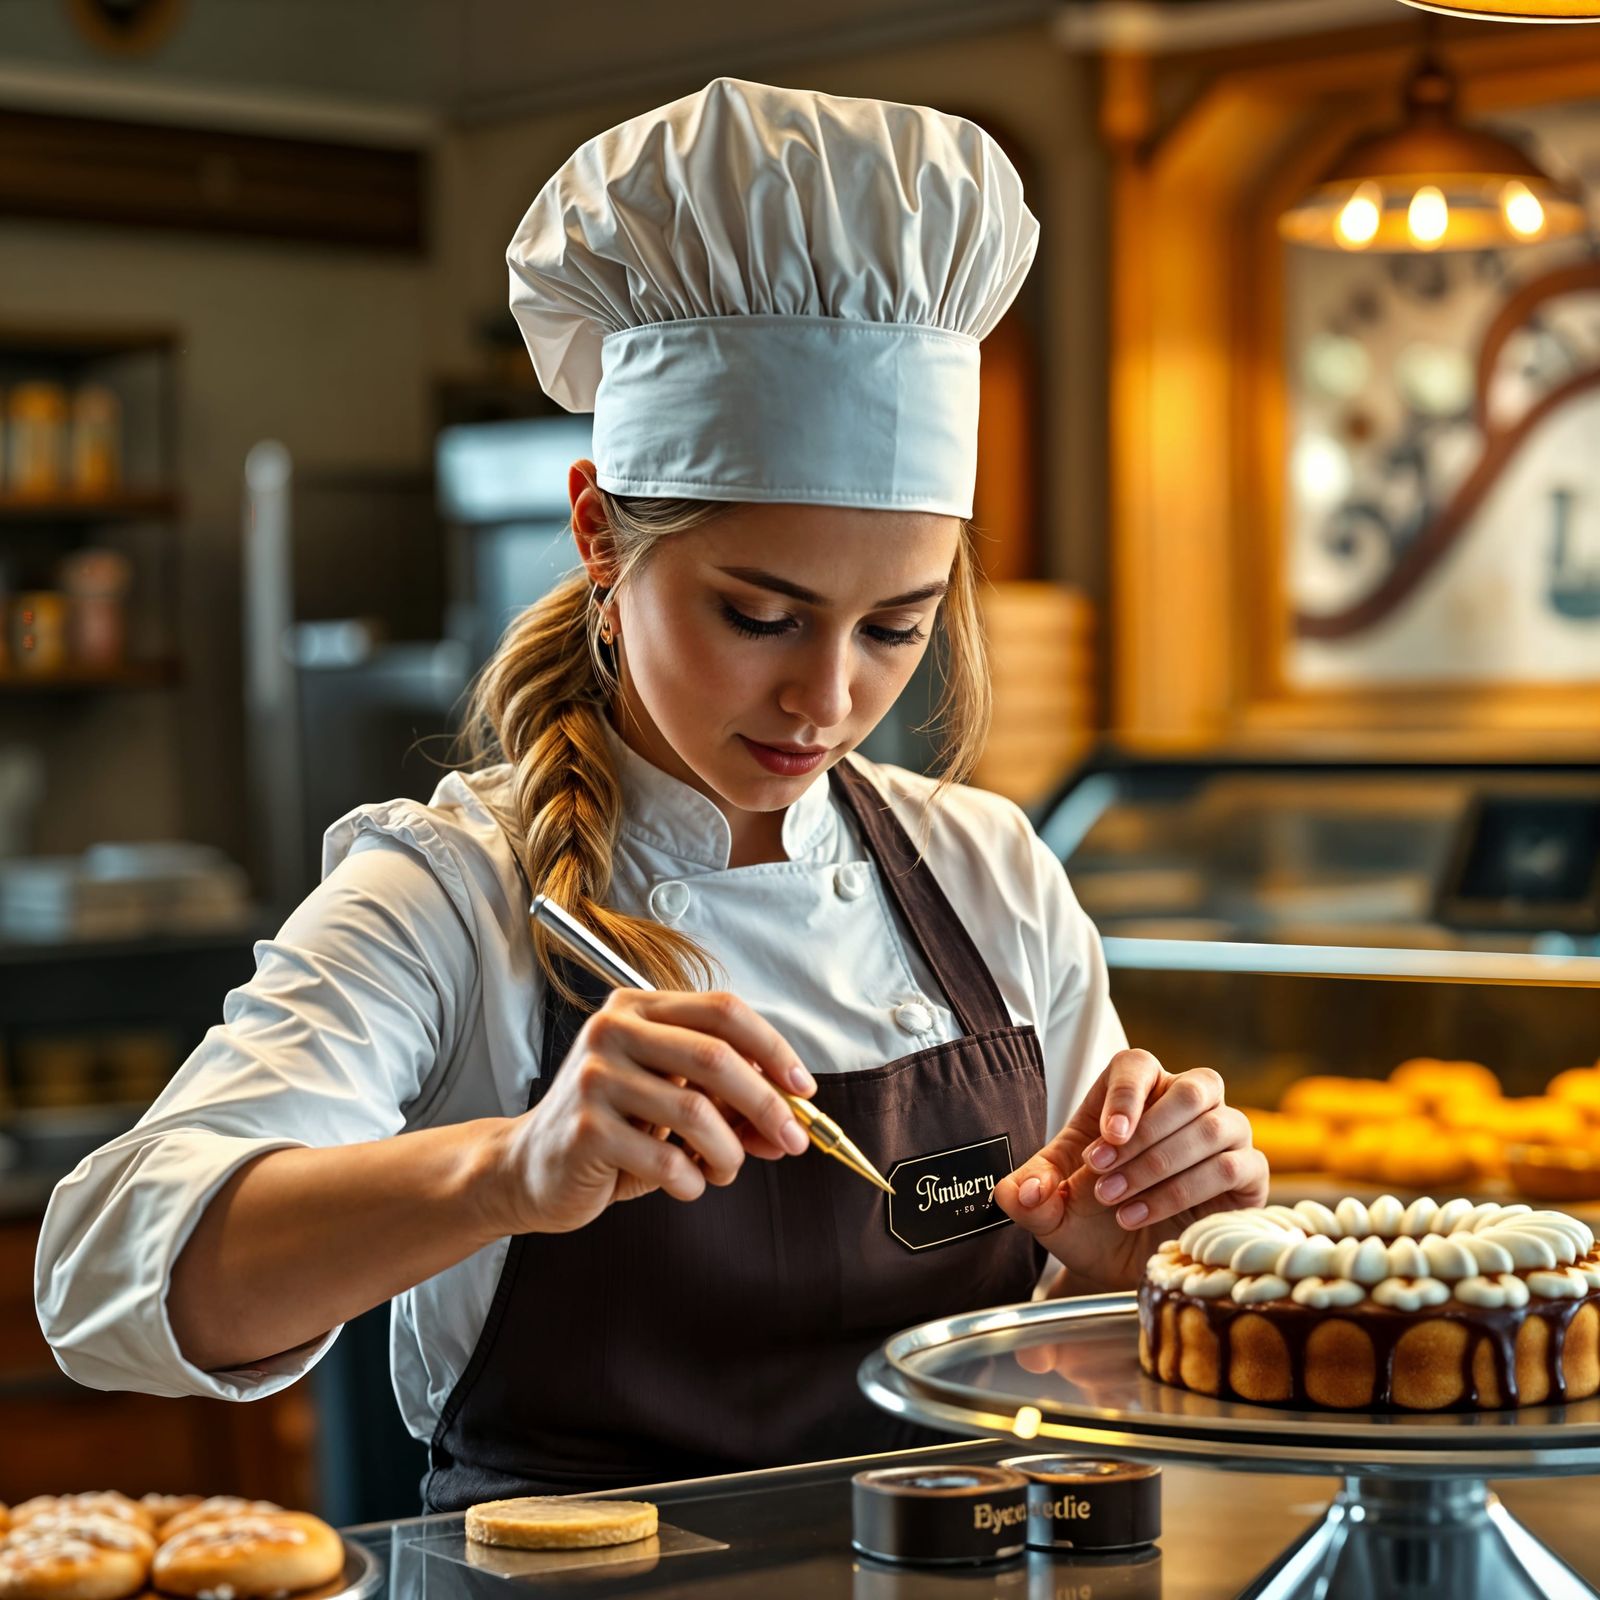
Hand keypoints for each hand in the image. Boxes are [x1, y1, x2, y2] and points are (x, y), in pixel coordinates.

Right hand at [495, 989, 815, 1234]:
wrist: (528, 1168)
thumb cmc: (609, 1128)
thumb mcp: (670, 1100)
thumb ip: (726, 1101)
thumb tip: (790, 1123)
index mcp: (638, 1008)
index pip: (723, 1011)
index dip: (773, 1048)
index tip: (803, 1089)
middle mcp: (613, 1030)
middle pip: (717, 1056)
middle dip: (768, 1103)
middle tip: (793, 1139)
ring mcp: (594, 1076)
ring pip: (697, 1112)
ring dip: (729, 1152)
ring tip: (724, 1169)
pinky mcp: (584, 1128)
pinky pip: (667, 1158)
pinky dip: (693, 1180)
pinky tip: (687, 1182)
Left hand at [993, 1048, 1267, 1289]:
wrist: (1117, 1269)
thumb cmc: (1086, 1222)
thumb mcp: (1047, 1209)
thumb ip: (1026, 1194)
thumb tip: (1018, 1189)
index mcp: (1130, 1097)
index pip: (1138, 1066)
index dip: (1127, 1094)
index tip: (1107, 1138)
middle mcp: (1181, 1107)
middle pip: (1192, 1087)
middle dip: (1148, 1136)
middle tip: (1104, 1178)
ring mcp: (1220, 1138)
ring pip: (1218, 1124)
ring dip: (1164, 1166)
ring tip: (1119, 1205)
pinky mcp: (1246, 1176)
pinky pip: (1238, 1165)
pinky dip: (1191, 1189)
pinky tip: (1147, 1215)